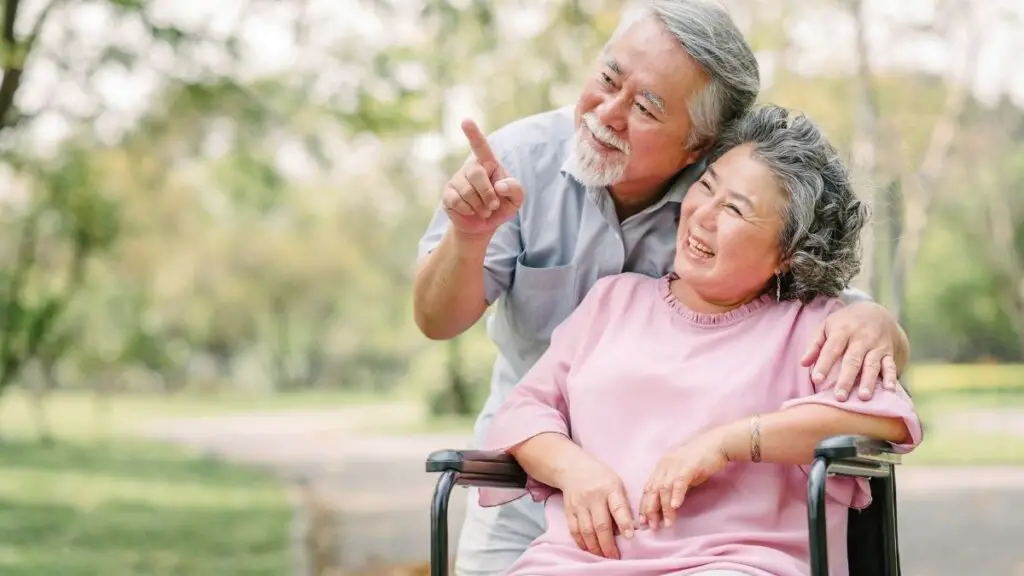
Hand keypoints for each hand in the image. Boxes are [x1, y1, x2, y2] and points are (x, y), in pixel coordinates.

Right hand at [442, 119, 523, 236]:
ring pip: (467, 190)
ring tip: (484, 210)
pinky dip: (468, 210)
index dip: (473, 134)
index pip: (481, 146)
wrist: (484, 225)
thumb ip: (515, 189)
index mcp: (488, 163)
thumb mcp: (516, 199)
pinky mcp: (447, 194)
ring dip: (480, 205)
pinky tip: (471, 211)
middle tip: (493, 205)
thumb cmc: (501, 206)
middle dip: (487, 193)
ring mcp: (457, 180)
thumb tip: (499, 185)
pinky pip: (456, 201)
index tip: (465, 121)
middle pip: (476, 173)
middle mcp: (471, 168)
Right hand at [557, 454, 634, 558]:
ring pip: (586, 530)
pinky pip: (574, 530)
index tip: (629, 537)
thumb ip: (622, 504)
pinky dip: (581, 542)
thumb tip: (628, 529)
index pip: (618, 507)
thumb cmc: (601, 478)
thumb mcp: (616, 483)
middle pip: (600, 524)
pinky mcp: (568, 510)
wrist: (573, 468)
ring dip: (595, 547)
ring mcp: (579, 504)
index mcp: (610, 487)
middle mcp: (593, 496)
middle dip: (608, 544)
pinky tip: (588, 548)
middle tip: (614, 556)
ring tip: (602, 556)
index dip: (624, 523)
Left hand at [639, 430, 728, 529]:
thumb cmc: (702, 460)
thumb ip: (675, 486)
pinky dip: (676, 495)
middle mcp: (664, 465)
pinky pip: (679, 483)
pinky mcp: (688, 467)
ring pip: (664, 489)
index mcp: (661, 467)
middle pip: (652, 490)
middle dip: (650, 510)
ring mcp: (675, 465)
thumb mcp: (683, 473)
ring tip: (667, 523)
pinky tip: (676, 507)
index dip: (644, 504)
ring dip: (665, 508)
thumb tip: (670, 504)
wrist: (718, 443)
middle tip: (652, 526)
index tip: (643, 520)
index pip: (648, 488)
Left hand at [801, 301, 900, 401]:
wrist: (876, 311)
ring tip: (864, 397)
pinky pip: (890, 365)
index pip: (832, 349)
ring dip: (869, 382)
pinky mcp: (888, 352)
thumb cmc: (845, 323)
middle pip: (853, 360)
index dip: (824, 364)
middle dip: (846, 379)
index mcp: (842, 331)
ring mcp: (876, 346)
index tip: (816, 380)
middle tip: (840, 397)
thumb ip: (815, 345)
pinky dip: (891, 377)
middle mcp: (861, 338)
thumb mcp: (826, 326)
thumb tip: (803, 363)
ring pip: (872, 365)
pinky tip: (890, 390)